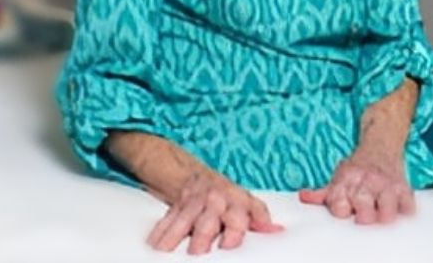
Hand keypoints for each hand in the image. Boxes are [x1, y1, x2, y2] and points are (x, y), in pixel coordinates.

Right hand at [147, 168, 283, 254]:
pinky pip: (166, 222)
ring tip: (167, 254)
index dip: (233, 235)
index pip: (236, 220)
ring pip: (182, 224)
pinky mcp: (176, 208)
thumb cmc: (227, 196)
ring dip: (174, 241)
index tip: (228, 248)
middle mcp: (213, 202)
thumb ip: (260, 216)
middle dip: (200, 242)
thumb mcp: (247, 202)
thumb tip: (276, 231)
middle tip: (197, 256)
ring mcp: (192, 204)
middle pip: (205, 226)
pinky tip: (155, 247)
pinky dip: (159, 235)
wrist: (197, 177)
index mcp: (234, 202)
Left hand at [298, 147, 415, 224]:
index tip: (344, 210)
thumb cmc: (358, 165)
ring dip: (384, 214)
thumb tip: (303, 197)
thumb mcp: (339, 175)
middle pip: (363, 207)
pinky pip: (407, 205)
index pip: (339, 204)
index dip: (341, 209)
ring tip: (381, 214)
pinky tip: (398, 207)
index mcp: (347, 179)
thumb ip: (322, 192)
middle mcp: (366, 181)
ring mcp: (385, 184)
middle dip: (363, 215)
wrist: (381, 142)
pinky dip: (404, 209)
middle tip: (363, 215)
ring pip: (386, 208)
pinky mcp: (403, 186)